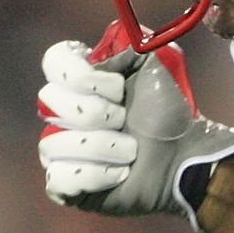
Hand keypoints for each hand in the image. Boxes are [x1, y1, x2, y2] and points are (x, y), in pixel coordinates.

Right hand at [38, 22, 233, 225]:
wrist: (185, 156)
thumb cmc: (169, 115)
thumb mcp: (154, 68)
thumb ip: (128, 46)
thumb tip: (100, 56)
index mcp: (80, 84)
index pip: (53, 61)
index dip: (80, 75)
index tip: (116, 87)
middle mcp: (63, 114)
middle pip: (49, 101)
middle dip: (98, 113)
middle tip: (127, 121)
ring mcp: (61, 150)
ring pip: (52, 143)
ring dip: (104, 147)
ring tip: (132, 151)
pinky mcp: (66, 186)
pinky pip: (58, 179)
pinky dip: (96, 176)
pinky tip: (119, 174)